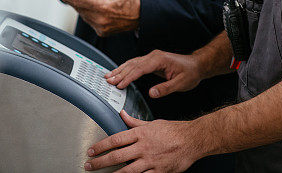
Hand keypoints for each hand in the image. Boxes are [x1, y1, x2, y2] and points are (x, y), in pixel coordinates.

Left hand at [54, 0, 139, 36]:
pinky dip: (87, 14)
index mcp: (102, 7)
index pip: (78, 0)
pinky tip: (89, 7)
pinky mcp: (102, 32)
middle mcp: (100, 19)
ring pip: (83, 15)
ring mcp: (101, 27)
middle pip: (79, 8)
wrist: (142, 15)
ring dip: (80, 7)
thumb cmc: (130, 0)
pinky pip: (89, 21)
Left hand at [84, 111, 200, 171]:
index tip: (91, 150)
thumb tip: (122, 114)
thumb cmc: (173, 131)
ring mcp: (151, 161)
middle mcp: (143, 147)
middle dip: (101, 161)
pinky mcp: (159, 172)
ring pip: (127, 170)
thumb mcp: (152, 123)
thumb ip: (135, 122)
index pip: (116, 139)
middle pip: (117, 155)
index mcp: (141, 134)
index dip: (101, 146)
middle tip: (89, 164)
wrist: (192, 140)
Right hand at [105, 50, 202, 98]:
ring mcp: (151, 57)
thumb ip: (166, 88)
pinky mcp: (151, 61)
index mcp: (159, 60)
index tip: (119, 84)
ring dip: (120, 70)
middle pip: (132, 64)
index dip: (128, 77)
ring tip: (108, 76)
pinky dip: (125, 69)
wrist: (197, 65)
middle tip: (108, 81)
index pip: (140, 68)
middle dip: (119, 73)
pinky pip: (135, 64)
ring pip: (132, 63)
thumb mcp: (181, 83)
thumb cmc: (190, 73)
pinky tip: (119, 73)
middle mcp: (153, 56)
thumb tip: (151, 93)